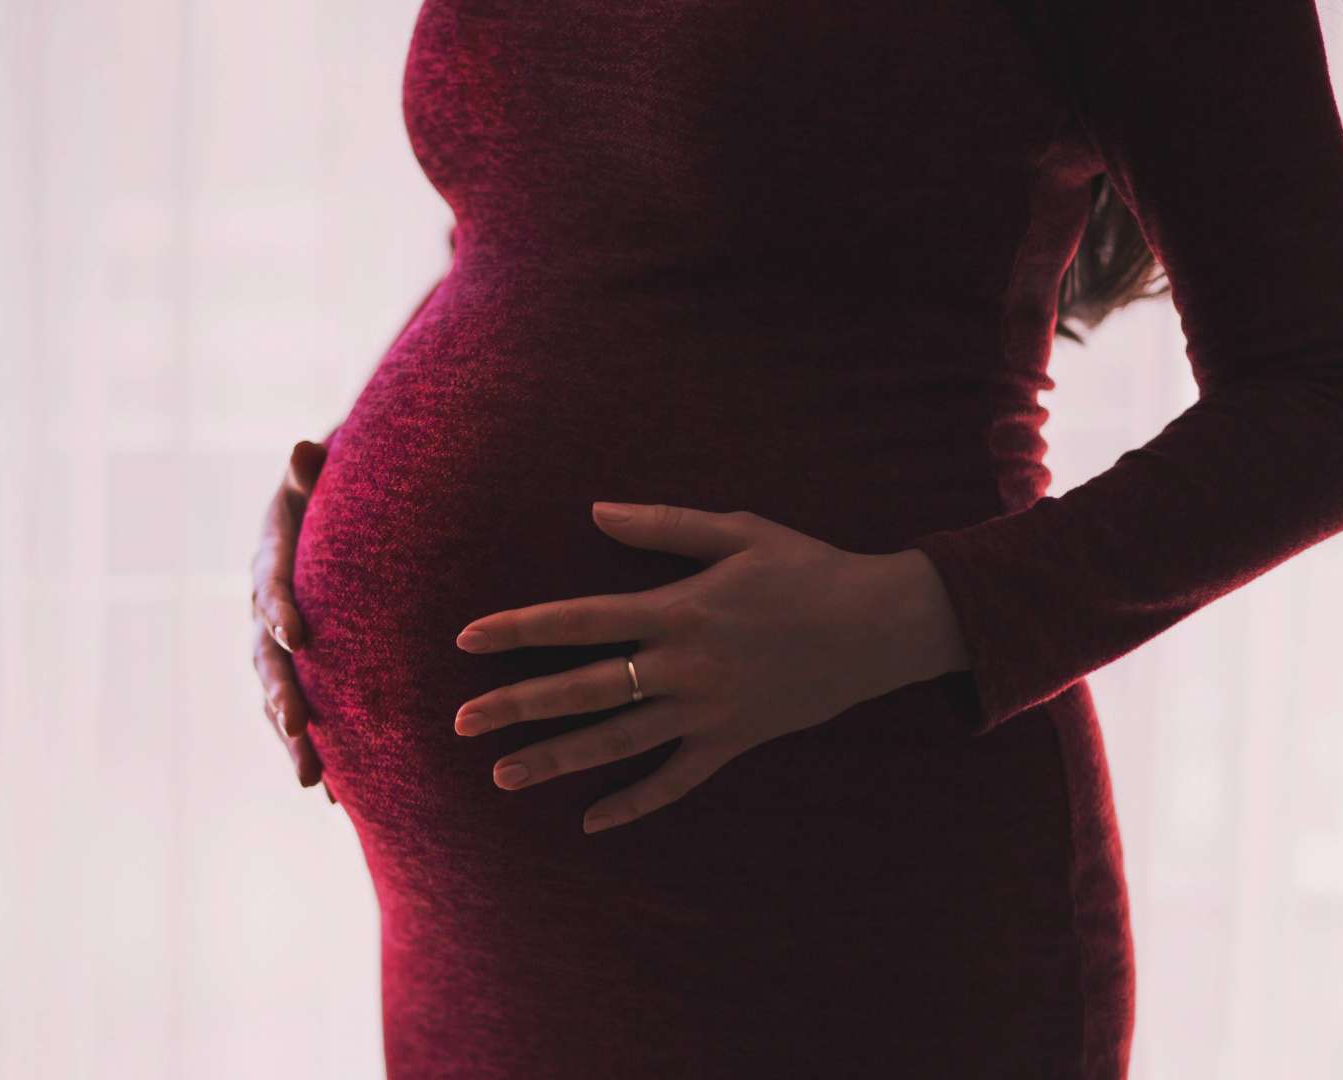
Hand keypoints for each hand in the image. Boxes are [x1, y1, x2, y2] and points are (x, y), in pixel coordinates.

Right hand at [249, 438, 335, 801]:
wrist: (333, 515)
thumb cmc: (332, 490)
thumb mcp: (322, 474)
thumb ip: (312, 470)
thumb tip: (304, 447)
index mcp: (270, 560)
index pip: (269, 584)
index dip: (278, 608)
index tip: (296, 634)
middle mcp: (264, 610)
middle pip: (266, 657)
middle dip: (282, 694)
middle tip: (298, 726)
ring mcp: (277, 647)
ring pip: (277, 698)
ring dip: (293, 740)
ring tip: (313, 780)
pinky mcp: (299, 671)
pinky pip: (301, 716)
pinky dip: (316, 752)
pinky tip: (336, 797)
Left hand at [452, 502, 967, 833]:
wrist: (882, 625)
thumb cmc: (808, 568)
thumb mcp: (738, 530)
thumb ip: (662, 526)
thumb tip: (595, 510)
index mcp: (677, 609)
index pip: (578, 620)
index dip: (519, 629)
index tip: (467, 640)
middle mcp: (683, 666)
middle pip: (583, 690)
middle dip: (517, 705)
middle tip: (460, 722)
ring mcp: (708, 711)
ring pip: (618, 742)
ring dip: (558, 760)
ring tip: (503, 774)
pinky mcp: (734, 741)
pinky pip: (677, 781)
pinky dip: (636, 803)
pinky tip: (592, 822)